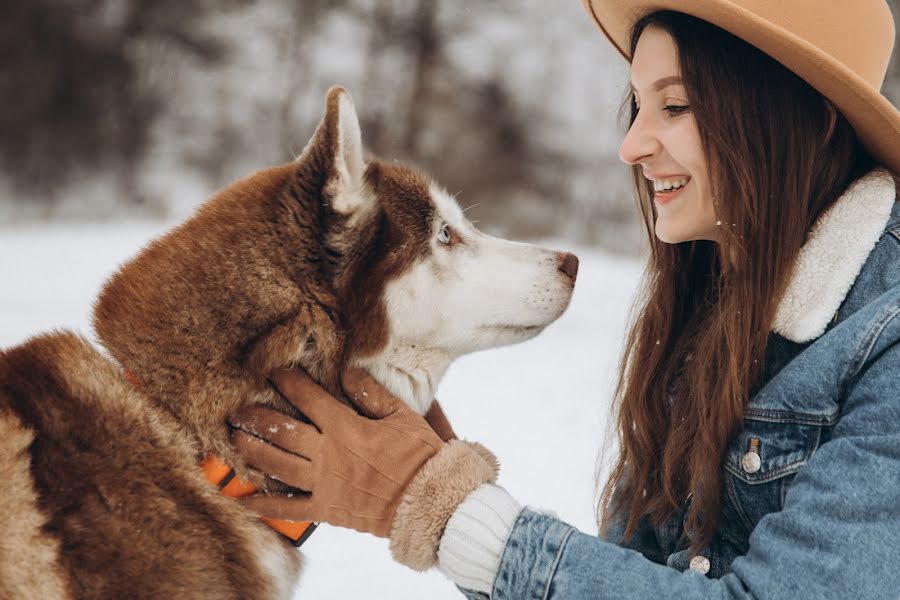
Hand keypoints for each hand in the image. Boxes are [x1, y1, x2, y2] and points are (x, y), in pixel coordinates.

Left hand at [230, 367, 498, 569]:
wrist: (428, 502)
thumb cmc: (419, 456)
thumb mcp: (403, 416)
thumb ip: (372, 394)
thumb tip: (347, 372)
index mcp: (346, 428)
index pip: (309, 399)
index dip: (289, 383)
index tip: (273, 372)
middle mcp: (327, 455)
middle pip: (283, 432)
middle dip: (258, 418)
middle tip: (237, 409)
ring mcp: (323, 484)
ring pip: (278, 466)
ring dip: (253, 452)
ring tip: (235, 440)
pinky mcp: (326, 509)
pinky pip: (290, 509)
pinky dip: (266, 505)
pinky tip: (245, 499)